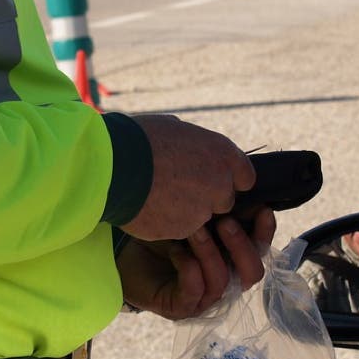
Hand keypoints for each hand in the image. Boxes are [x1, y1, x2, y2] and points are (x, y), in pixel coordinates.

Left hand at [117, 208, 276, 319]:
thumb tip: (244, 187)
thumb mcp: (194, 216)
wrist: (124, 252)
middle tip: (224, 221)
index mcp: (231, 259)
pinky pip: (194, 290)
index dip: (265, 233)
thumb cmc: (161, 232)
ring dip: (210, 252)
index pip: (260, 251)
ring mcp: (202, 298)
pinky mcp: (180, 307)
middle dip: (242, 246)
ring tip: (193, 229)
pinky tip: (176, 250)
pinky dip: (189, 267)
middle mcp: (223, 281)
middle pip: (252, 274)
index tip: (262, 209)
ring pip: (221, 282)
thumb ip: (221, 208)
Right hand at [120, 114, 255, 240]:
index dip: (227, 178)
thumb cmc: (139, 139)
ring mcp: (203, 210)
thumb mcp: (174, 129)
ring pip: (200, 217)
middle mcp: (220, 184)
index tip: (211, 178)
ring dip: (184, 211)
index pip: (244, 176)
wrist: (113, 167)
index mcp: (222, 154)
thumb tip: (191, 148)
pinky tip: (148, 208)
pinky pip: (179, 229)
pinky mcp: (184, 230)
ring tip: (157, 196)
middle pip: (224, 200)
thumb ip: (194, 145)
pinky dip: (167, 222)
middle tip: (177, 188)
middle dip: (206, 198)